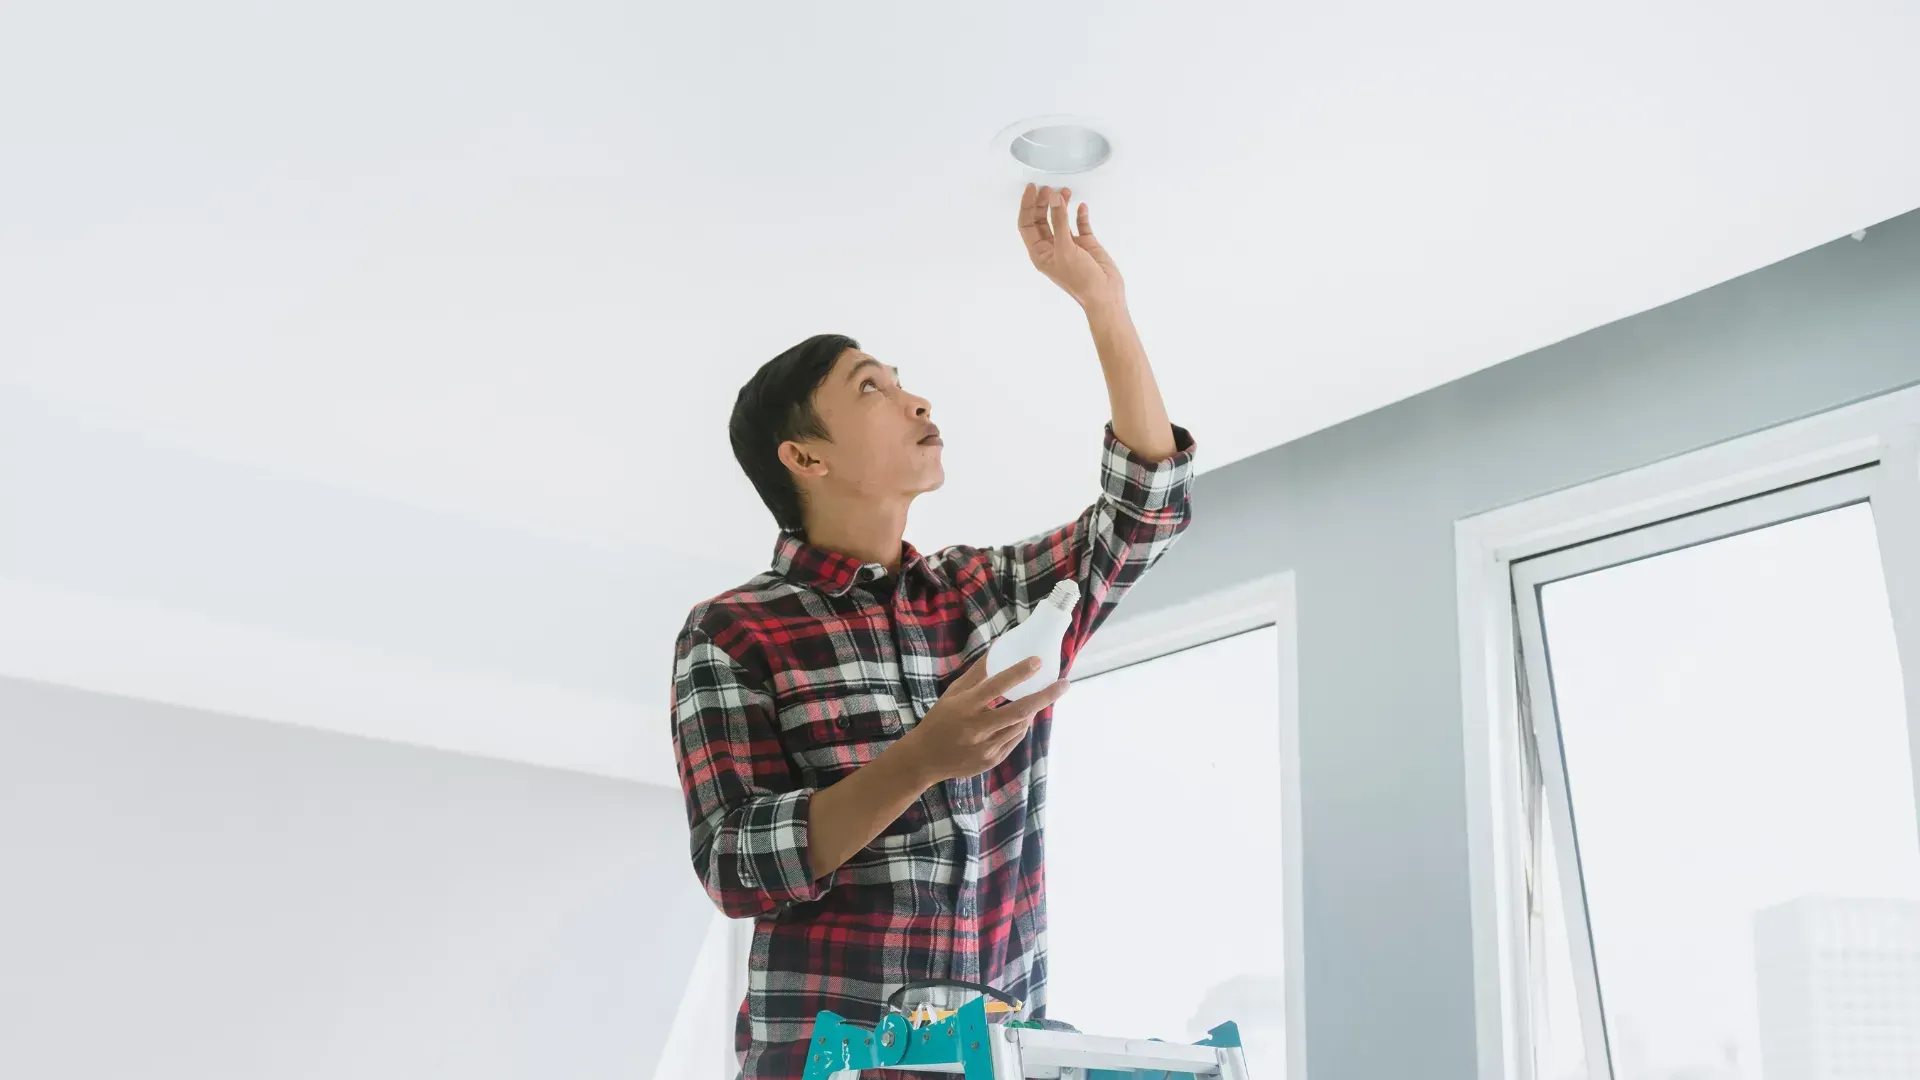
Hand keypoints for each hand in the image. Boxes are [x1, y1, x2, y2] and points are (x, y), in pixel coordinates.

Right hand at [897, 654, 1069, 784]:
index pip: (996, 686)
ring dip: (1033, 710)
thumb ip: (977, 673)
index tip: (1038, 661)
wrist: (924, 759)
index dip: (1019, 673)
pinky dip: (1021, 725)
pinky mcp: (991, 760)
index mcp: (965, 706)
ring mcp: (986, 747)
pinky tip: (1020, 718)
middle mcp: (977, 728)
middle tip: (1064, 684)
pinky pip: (1015, 739)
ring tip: (1040, 697)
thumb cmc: (940, 719)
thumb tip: (998, 647)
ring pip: (1021, 725)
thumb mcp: (953, 693)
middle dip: (1046, 696)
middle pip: (1020, 710)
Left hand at [1017, 183, 1123, 312]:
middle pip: (1041, 219)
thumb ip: (1059, 221)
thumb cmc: (1080, 279)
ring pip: (1060, 219)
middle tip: (1049, 187)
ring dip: (1061, 205)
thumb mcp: (1065, 248)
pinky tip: (1082, 206)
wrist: (1105, 295)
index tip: (1032, 188)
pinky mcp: (1086, 244)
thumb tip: (1054, 197)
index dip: (1027, 206)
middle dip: (1043, 202)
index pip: (1027, 224)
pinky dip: (1080, 214)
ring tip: (1066, 191)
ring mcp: (1069, 244)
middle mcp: (1052, 247)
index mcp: (1039, 252)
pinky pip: (1080, 225)